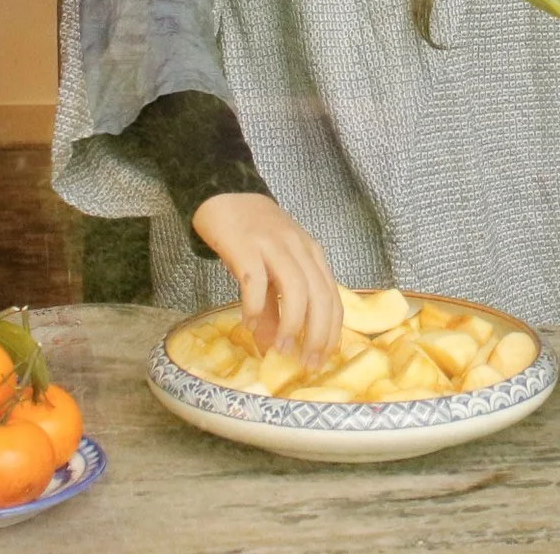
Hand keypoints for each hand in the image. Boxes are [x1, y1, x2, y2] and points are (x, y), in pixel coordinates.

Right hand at [193, 193, 343, 368]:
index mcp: (313, 255)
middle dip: (317, 335)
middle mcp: (300, 249)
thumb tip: (275, 347)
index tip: (323, 360)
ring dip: (292, 324)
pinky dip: (256, 306)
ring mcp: (274, 245)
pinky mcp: (246, 245)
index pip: (333, 298)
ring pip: (296, 289)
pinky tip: (249, 323)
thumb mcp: (273, 270)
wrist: (227, 195)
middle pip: (320, 296)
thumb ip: (276, 307)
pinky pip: (256, 280)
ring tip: (282, 350)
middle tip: (306, 363)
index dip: (331, 332)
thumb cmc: (254, 237)